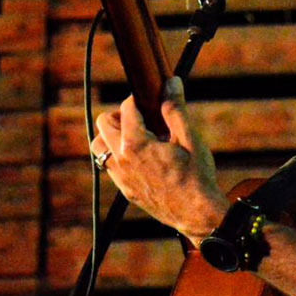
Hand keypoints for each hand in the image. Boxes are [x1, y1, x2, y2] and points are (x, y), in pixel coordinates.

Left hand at [91, 77, 228, 244]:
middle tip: (144, 118)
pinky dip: (118, 154)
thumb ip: (175, 109)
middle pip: (104, 124)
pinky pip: (109, 165)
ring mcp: (120, 176)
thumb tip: (171, 82)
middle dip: (121, 115)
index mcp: (136, 144)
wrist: (196, 213)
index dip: (139, 99)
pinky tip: (142, 156)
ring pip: (99, 146)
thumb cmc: (196, 176)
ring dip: (112, 135)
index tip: (151, 99)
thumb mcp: (189, 139)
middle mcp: (121, 160)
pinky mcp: (125, 189)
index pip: (127, 109)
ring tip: (137, 135)